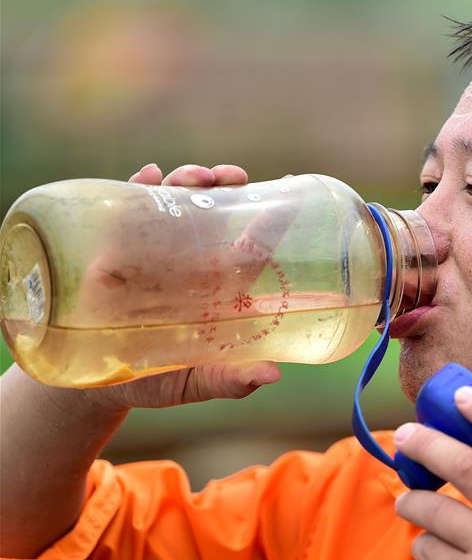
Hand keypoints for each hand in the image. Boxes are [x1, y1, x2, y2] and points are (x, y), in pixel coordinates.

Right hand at [85, 163, 280, 411]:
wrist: (94, 384)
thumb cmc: (155, 380)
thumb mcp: (195, 383)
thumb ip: (231, 381)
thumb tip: (272, 376)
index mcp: (219, 286)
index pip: (251, 245)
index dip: (270, 218)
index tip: (288, 187)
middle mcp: (190, 260)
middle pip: (214, 210)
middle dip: (225, 184)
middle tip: (233, 177)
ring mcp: (153, 249)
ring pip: (175, 201)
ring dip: (187, 179)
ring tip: (196, 178)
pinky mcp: (116, 246)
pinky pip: (127, 207)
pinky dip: (139, 185)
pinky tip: (148, 175)